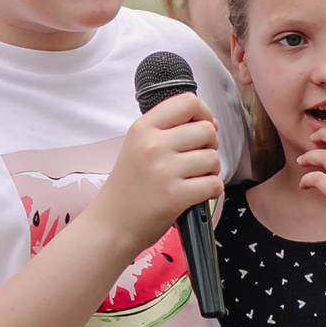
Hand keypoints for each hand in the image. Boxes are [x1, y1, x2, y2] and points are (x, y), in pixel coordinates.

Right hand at [86, 91, 220, 255]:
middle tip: (196, 160)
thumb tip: (212, 124)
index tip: (201, 128)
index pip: (188, 102)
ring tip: (194, 179)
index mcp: (143, 128)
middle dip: (210, 146)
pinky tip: (197, 194)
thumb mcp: (138, 147)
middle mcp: (152, 145)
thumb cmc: (129, 187)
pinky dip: (211, 190)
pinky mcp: (174, 196)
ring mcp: (163, 171)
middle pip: (207, 130)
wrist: (111, 224)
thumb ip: (170, 131)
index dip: (204, 113)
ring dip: (211, 171)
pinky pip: (213, 184)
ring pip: (213, 158)